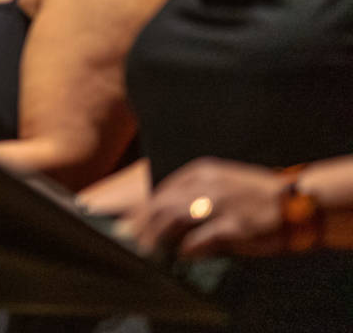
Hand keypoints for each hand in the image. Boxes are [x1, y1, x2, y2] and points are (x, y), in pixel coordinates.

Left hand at [121, 157, 290, 257]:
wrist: (299, 202)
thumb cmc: (256, 196)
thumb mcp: (221, 183)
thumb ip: (194, 195)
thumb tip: (163, 219)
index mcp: (201, 172)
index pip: (161, 191)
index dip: (141, 210)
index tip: (128, 224)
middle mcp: (206, 185)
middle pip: (161, 204)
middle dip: (141, 225)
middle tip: (130, 242)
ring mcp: (220, 204)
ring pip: (173, 218)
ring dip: (156, 237)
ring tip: (146, 251)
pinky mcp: (235, 225)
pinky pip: (201, 238)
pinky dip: (187, 248)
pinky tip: (181, 256)